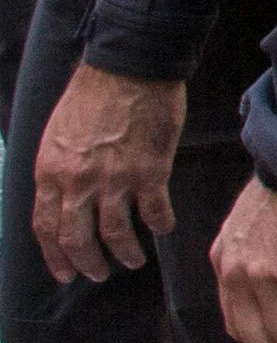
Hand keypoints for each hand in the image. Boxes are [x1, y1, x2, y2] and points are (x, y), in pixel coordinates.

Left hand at [31, 64, 185, 283]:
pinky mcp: (150, 171)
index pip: (46, 227)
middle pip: (77, 238)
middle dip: (88, 263)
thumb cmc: (92, 96)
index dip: (55, 256)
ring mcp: (115, 178)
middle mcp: (79, 181)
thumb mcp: (56, 135)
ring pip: (116, 233)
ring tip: (133, 261)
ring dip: (126, 253)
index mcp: (51, 171)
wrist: (128, 68)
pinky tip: (163, 228)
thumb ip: (58, 170)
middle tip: (98, 274)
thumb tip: (64, 199)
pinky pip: (155, 211)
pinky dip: (160, 225)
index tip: (65, 273)